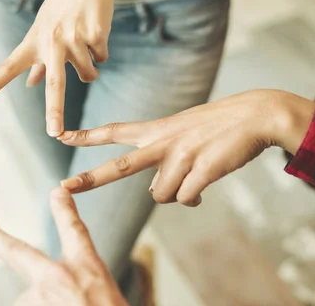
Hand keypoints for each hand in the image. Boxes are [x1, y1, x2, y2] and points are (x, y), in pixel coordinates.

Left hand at [0, 0, 118, 136]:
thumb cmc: (62, 7)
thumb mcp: (43, 28)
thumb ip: (37, 60)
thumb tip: (31, 85)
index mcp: (33, 41)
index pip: (10, 66)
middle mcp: (51, 42)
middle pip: (54, 83)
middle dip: (54, 111)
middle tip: (54, 133)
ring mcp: (74, 39)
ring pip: (88, 74)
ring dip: (90, 68)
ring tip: (84, 42)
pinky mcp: (95, 35)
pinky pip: (101, 59)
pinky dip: (101, 52)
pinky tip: (95, 31)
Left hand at [0, 188, 126, 305]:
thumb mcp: (108, 297)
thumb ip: (83, 285)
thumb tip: (53, 290)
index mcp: (87, 269)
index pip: (74, 230)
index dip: (63, 209)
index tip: (57, 190)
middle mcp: (58, 277)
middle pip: (18, 254)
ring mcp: (39, 296)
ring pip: (29, 302)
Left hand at [59, 90, 314, 205]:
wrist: (253, 115)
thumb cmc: (214, 126)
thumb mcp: (180, 132)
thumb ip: (161, 158)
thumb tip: (156, 194)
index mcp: (155, 130)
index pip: (113, 131)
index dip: (86, 134)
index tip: (61, 134)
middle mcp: (162, 142)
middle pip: (120, 167)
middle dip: (90, 179)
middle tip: (63, 187)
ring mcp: (180, 156)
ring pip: (160, 195)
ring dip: (175, 193)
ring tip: (192, 177)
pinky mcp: (201, 169)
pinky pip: (185, 199)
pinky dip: (193, 198)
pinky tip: (203, 186)